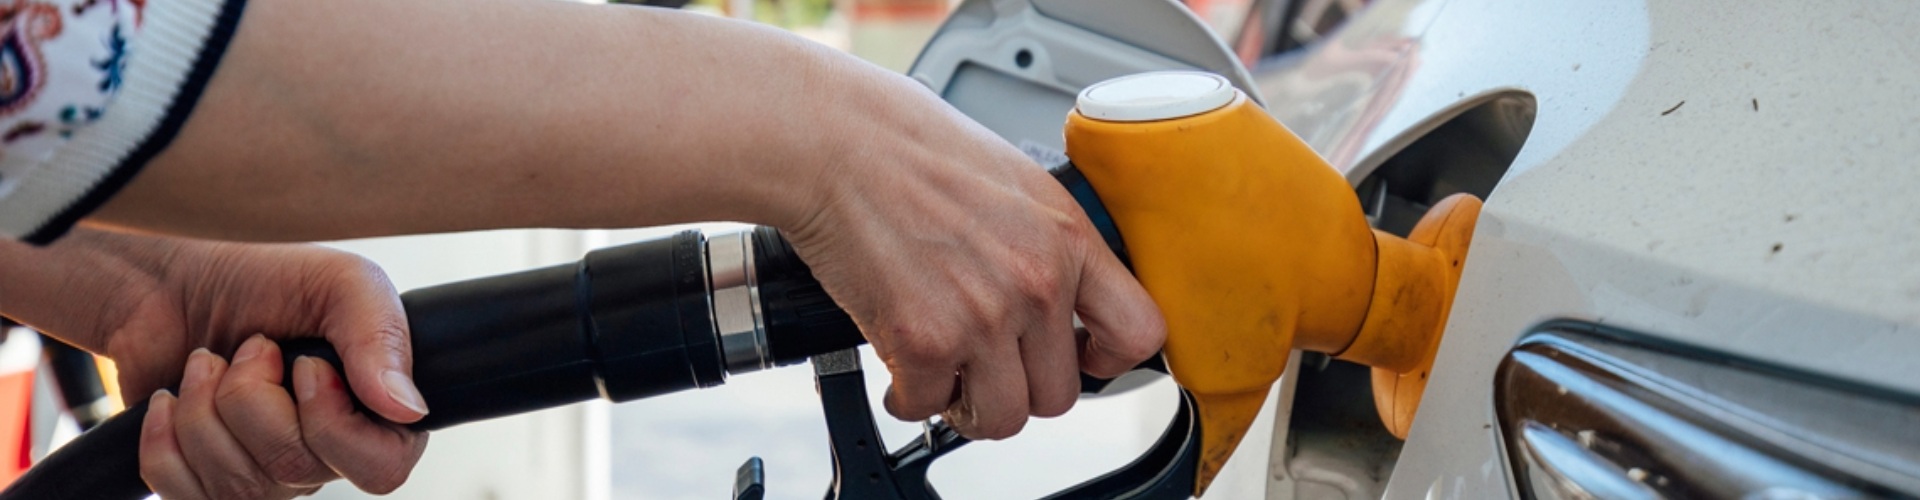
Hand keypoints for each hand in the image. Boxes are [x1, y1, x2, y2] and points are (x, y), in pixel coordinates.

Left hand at [0, 230, 426, 497]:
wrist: (172, 288)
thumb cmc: (262, 283)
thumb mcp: (339, 283)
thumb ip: (381, 337)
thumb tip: (406, 407)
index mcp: (373, 413)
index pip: (381, 468)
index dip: (334, 423)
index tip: (306, 366)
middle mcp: (322, 455)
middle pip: (296, 470)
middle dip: (253, 397)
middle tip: (252, 349)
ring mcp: (261, 477)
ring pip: (237, 485)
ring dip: (204, 408)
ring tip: (209, 364)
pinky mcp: (202, 484)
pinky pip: (184, 493)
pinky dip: (164, 437)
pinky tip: (175, 400)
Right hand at [780, 73, 1167, 439]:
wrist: (836, 142)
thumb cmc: (911, 148)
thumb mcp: (1016, 182)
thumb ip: (1047, 242)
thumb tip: (1061, 294)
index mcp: (1067, 238)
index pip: (1139, 331)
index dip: (1109, 359)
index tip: (1083, 357)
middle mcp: (1037, 282)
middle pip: (1061, 394)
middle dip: (1019, 387)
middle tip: (986, 365)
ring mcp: (984, 317)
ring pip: (1002, 417)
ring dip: (968, 405)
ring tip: (946, 375)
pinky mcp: (924, 342)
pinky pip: (928, 408)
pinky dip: (910, 397)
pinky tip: (902, 367)